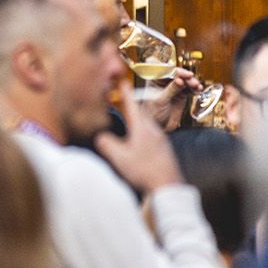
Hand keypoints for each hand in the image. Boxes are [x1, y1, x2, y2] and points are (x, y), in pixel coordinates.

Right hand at [94, 76, 184, 193]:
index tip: (121, 81)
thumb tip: (99, 135)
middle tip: (123, 98)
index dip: (125, 93)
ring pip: (146, 123)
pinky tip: (139, 140)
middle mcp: (153, 130)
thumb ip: (106, 144)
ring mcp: (160, 139)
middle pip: (140, 112)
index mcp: (141, 128)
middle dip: (131, 104)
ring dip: (137, 118)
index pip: (131, 105)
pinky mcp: (163, 149)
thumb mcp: (119, 158)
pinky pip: (151, 133)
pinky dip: (142, 130)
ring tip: (129, 118)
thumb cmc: (145, 172)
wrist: (168, 186)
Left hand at [145, 66, 205, 131]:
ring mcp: (174, 87)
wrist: (159, 127)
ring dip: (191, 82)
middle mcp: (164, 81)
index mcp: (154, 80)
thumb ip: (171, 90)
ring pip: (185, 80)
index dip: (173, 70)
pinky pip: (190, 88)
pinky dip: (194, 89)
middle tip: (191, 78)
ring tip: (197, 86)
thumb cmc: (153, 114)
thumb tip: (180, 80)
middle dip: (184, 76)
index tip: (182, 74)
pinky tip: (199, 89)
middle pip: (176, 74)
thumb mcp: (160, 101)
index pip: (163, 70)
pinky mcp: (181, 94)